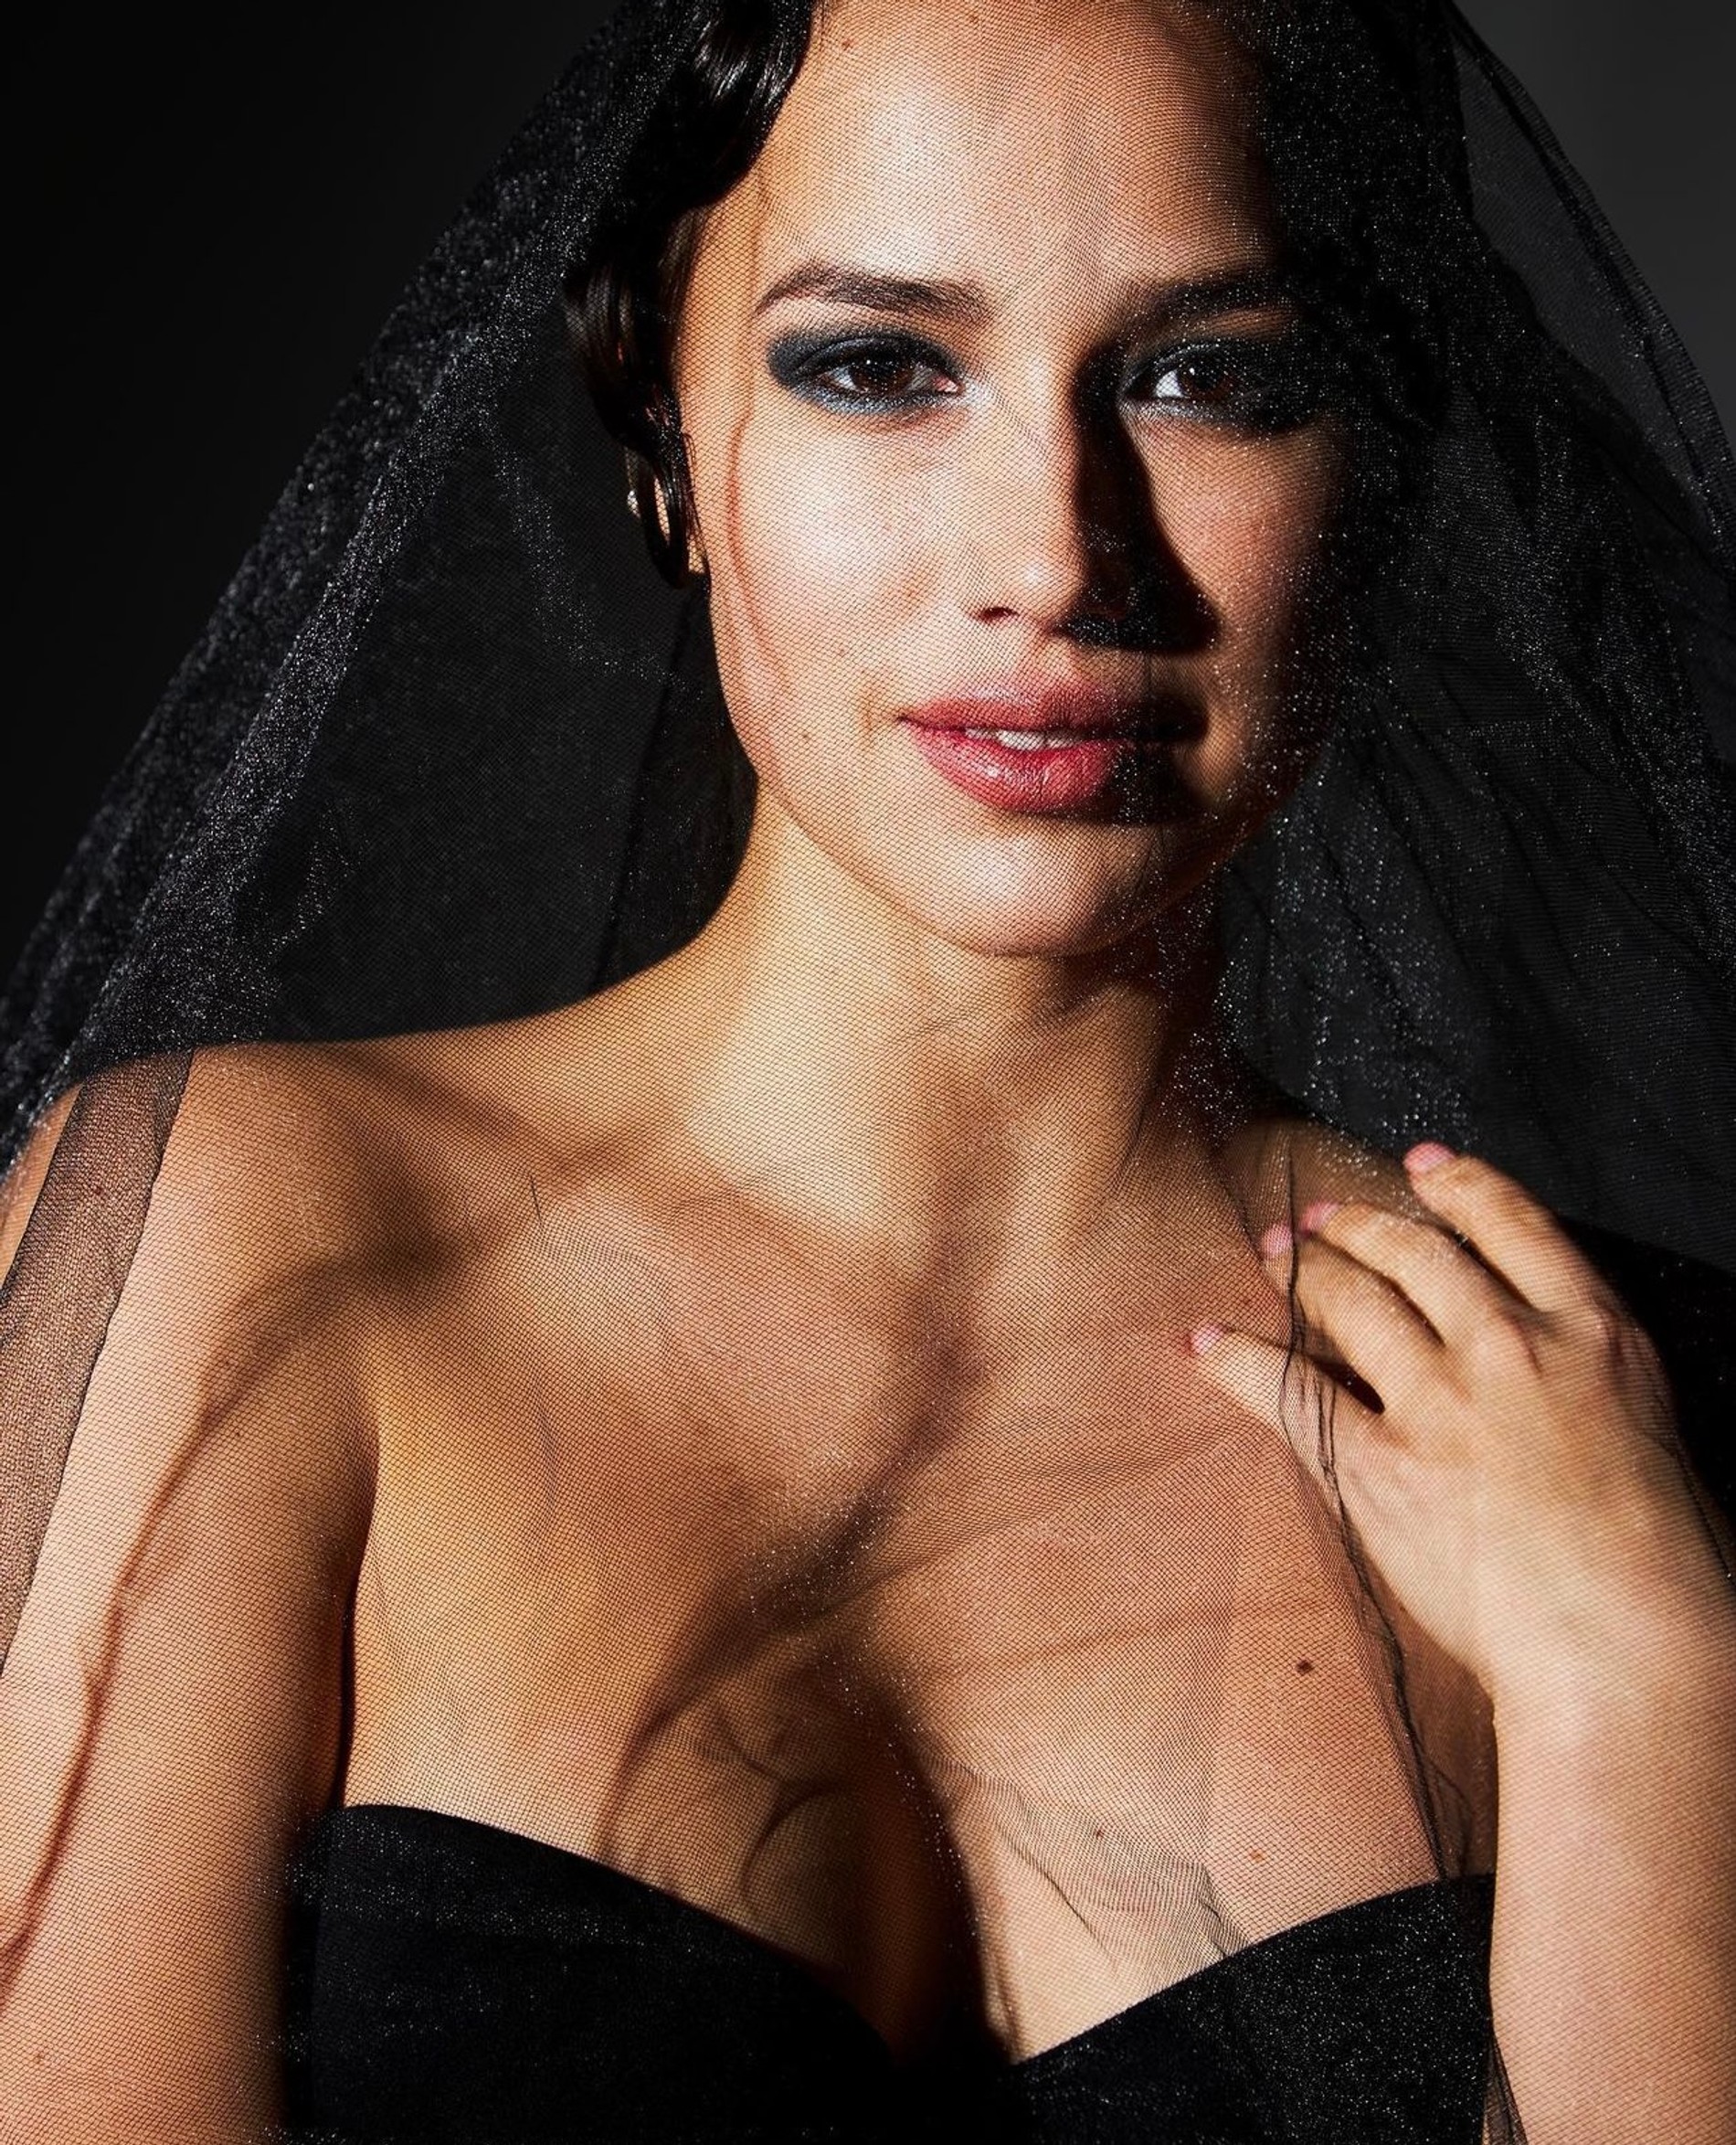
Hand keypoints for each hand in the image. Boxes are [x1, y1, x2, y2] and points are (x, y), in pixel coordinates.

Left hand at [1188, 1145, 1732, 1712]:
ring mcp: (1438, 1400)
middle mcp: (1509, 1346)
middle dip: (1362, 1227)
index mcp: (1594, 1333)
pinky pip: (1290, 1391)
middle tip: (1324, 1219)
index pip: (1513, 1225)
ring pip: (1354, 1301)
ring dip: (1306, 1269)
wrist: (1625, 1644)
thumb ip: (1589, 1381)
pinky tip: (1207, 1342)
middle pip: (1418, 1255)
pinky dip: (1239, 1360)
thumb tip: (1554, 1372)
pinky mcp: (1379, 1464)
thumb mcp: (1652, 1429)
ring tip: (1277, 1253)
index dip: (1461, 1185)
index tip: (1424, 1166)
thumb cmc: (1664, 1564)